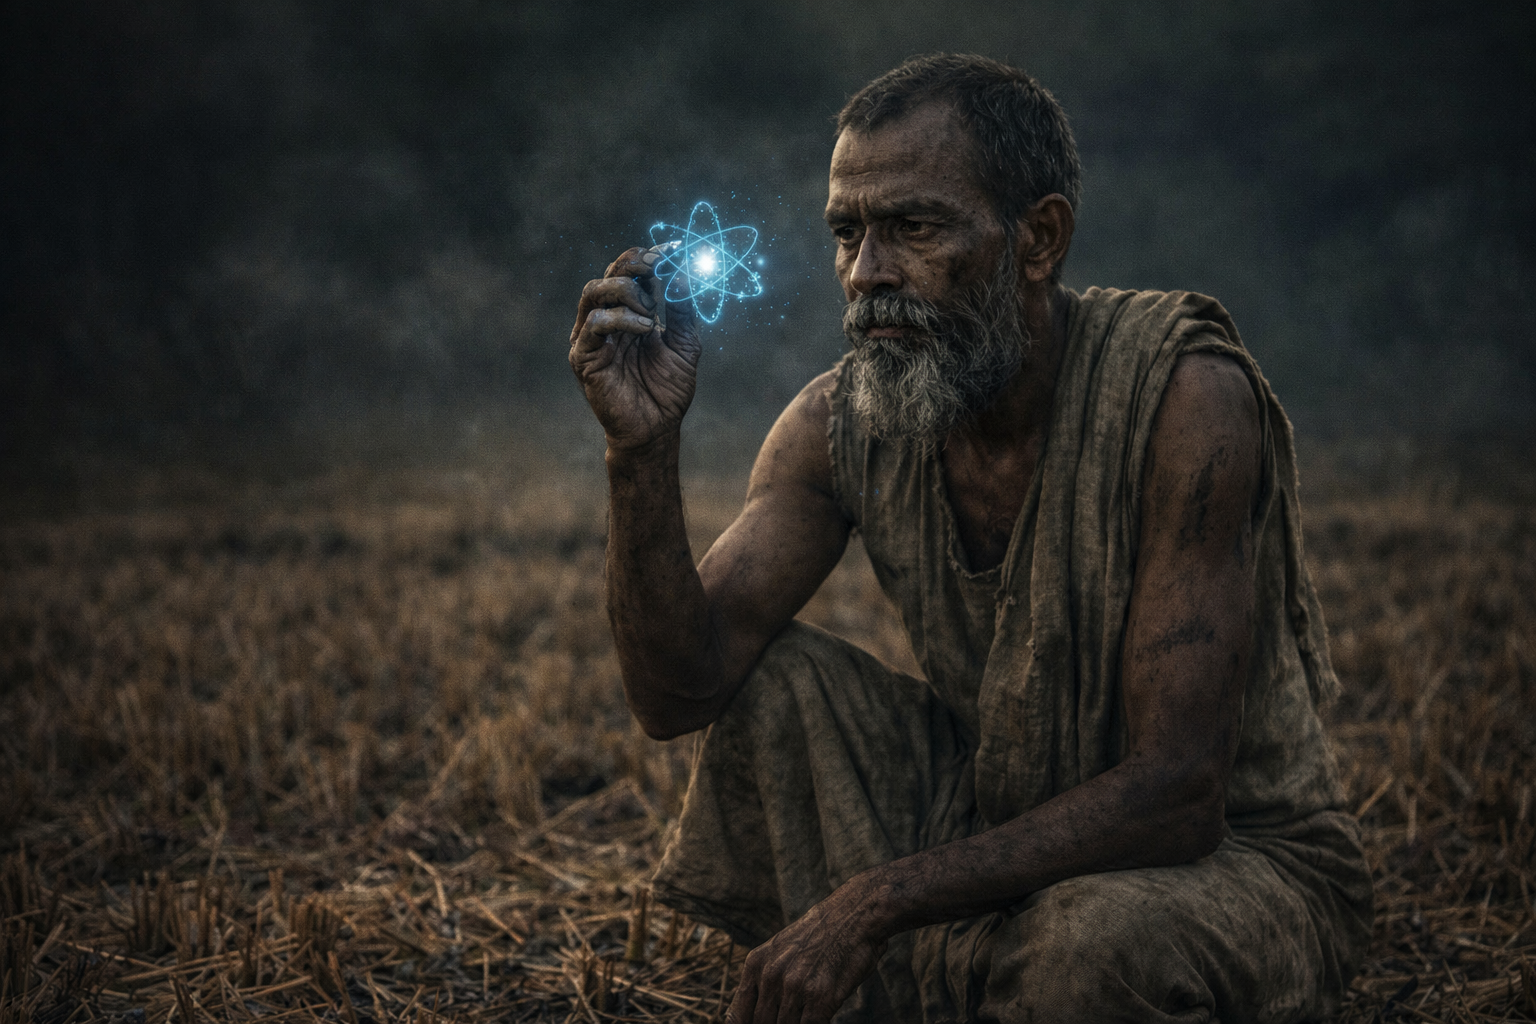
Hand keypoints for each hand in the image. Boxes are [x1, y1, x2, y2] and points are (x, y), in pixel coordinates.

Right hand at [569, 245, 701, 451]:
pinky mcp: (583, 356)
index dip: (651, 256)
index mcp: (631, 312)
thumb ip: (682, 309)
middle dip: (636, 263)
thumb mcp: (684, 344)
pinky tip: (646, 329)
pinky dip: (622, 318)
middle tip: (660, 268)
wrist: (656, 429)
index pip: (632, 271)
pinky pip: (594, 323)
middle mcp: (608, 318)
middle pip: (610, 272)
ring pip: (595, 290)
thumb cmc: (668, 390)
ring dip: (626, 291)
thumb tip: (685, 272)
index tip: (675, 249)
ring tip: (651, 311)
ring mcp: (592, 336)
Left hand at [727, 879, 888, 1023]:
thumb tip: (749, 1014)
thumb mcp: (781, 950)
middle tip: (790, 1015)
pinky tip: (821, 1015)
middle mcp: (771, 976)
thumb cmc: (821, 934)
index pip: (737, 1015)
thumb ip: (764, 980)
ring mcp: (795, 987)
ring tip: (807, 1010)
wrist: (855, 915)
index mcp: (756, 964)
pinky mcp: (820, 997)